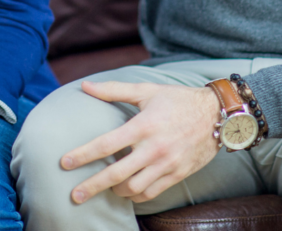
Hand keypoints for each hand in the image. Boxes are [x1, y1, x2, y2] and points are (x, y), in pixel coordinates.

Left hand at [61, 81, 220, 204]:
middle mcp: (154, 148)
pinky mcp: (178, 174)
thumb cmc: (177, 99)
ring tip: (103, 187)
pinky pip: (152, 193)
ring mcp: (167, 164)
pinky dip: (136, 195)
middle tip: (74, 195)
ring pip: (134, 188)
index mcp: (143, 126)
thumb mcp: (146, 89)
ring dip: (115, 191)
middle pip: (117, 174)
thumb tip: (85, 86)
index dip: (84, 155)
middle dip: (93, 186)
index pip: (107, 144)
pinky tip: (126, 191)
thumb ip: (113, 90)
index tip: (64, 163)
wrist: (217, 115)